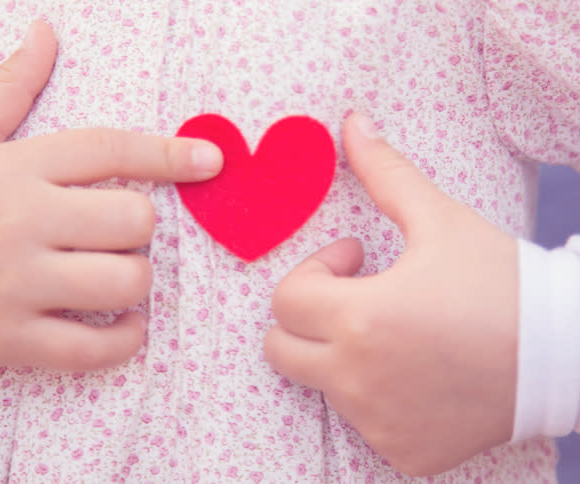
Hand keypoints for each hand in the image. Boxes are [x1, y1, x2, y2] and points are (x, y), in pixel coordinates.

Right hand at [0, 21, 221, 370]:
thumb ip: (8, 89)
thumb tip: (45, 33)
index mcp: (14, 169)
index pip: (108, 149)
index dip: (168, 154)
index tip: (210, 161)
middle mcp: (19, 222)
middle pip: (133, 219)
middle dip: (141, 227)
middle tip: (118, 233)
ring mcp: (16, 285)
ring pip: (125, 281)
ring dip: (138, 280)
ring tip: (115, 276)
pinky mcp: (13, 339)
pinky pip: (95, 348)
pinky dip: (126, 341)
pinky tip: (124, 326)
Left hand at [264, 112, 516, 475]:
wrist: (569, 354)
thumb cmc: (504, 283)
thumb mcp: (442, 221)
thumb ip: (386, 172)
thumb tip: (351, 121)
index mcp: (361, 319)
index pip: (284, 299)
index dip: (315, 271)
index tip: (356, 259)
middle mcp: (359, 379)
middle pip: (280, 350)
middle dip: (306, 317)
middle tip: (355, 298)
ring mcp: (378, 422)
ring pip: (322, 384)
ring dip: (343, 354)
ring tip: (400, 331)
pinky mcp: (403, 452)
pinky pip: (362, 422)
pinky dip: (377, 399)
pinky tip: (419, 374)